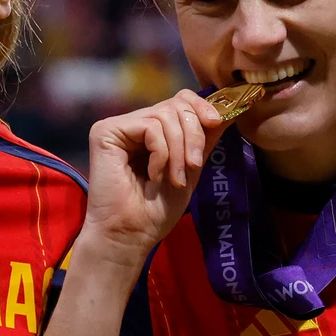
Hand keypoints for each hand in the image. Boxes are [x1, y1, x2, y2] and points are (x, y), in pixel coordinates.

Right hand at [80, 90, 229, 269]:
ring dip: (178, 151)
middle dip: (193, 136)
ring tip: (174, 179)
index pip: (180, 100)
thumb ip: (204, 139)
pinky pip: (149, 126)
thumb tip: (229, 112)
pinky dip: (161, 153)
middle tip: (194, 165)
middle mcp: (134, 124)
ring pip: (165, 115)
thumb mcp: (191, 168)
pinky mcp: (105, 132)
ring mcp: (119, 127)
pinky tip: (153, 175)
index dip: (201, 106)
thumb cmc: (157, 210)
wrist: (132, 235)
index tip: (216, 122)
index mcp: (152, 130)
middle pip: (176, 105)